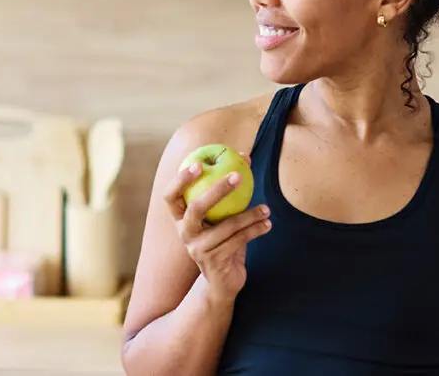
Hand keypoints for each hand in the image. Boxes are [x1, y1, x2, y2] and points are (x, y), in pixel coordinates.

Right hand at [163, 153, 270, 304]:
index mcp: (182, 220)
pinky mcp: (214, 262)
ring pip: (226, 226)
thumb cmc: (224, 240)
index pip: (171, 197)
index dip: (180, 180)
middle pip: (196, 208)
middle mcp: (185, 234)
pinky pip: (238, 241)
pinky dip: (255, 230)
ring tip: (267, 208)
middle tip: (238, 176)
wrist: (223, 282)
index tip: (199, 163)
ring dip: (250, 215)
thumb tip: (244, 156)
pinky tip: (268, 224)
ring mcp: (198, 250)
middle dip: (216, 190)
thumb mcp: (223, 217)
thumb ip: (230, 191)